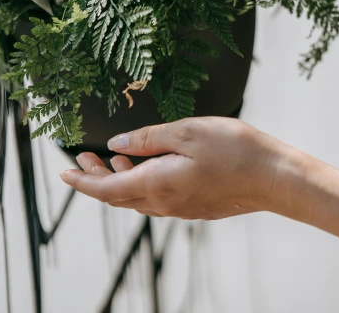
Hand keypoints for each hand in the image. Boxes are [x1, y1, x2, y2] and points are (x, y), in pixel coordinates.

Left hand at [60, 117, 282, 218]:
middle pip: (118, 196)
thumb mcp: (187, 132)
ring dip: (119, 180)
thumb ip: (148, 138)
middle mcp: (165, 203)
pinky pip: (157, 198)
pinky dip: (141, 183)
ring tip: (113, 157)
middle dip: (96, 177)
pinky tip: (149, 166)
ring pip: (138, 198)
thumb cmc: (235, 150)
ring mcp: (182, 208)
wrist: (273, 178)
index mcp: (158, 184)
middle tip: (82, 158)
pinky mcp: (196, 206)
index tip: (64, 170)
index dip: (82, 180)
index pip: (106, 189)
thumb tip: (116, 144)